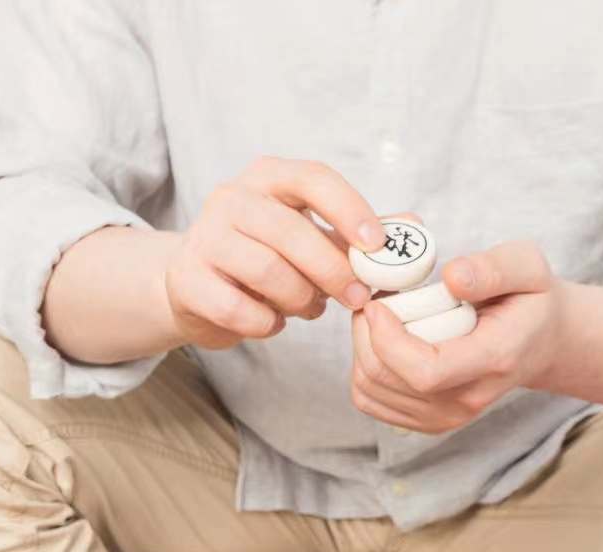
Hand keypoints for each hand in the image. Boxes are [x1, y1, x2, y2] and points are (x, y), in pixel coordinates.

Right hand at [164, 157, 385, 349]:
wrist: (193, 284)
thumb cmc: (263, 256)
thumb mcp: (312, 236)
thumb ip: (358, 235)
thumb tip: (415, 229)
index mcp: (269, 176)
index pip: (314, 179)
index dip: (350, 210)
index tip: (376, 247)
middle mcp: (231, 197)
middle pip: (291, 232)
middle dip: (332, 270)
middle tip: (356, 297)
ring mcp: (204, 237)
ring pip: (268, 272)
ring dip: (300, 299)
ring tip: (309, 308)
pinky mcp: (187, 279)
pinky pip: (239, 309)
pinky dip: (266, 323)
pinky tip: (273, 322)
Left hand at [350, 241, 565, 432]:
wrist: (540, 342)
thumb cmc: (530, 300)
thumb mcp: (528, 267)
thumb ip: (493, 268)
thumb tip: (451, 278)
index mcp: (495, 360)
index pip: (426, 371)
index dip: (387, 338)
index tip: (378, 303)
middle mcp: (468, 400)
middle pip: (387, 379)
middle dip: (366, 334)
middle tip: (377, 299)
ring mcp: (446, 417)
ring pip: (370, 390)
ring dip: (362, 348)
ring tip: (384, 316)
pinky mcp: (426, 421)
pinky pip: (370, 399)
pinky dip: (364, 366)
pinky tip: (386, 341)